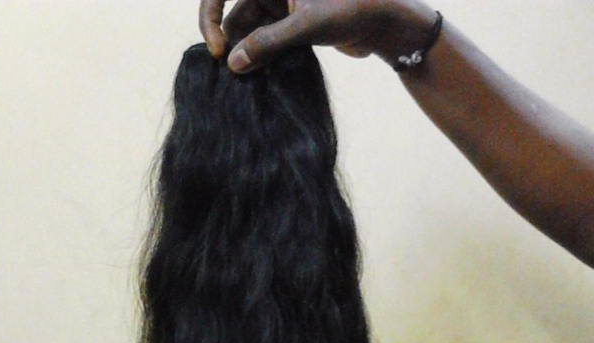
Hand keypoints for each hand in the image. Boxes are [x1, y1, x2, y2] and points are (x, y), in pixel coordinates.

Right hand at [198, 0, 435, 73]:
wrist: (384, 21)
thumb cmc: (351, 10)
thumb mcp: (307, 26)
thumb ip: (269, 43)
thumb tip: (234, 65)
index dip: (209, 18)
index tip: (218, 53)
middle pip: (234, 17)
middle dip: (231, 46)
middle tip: (234, 80)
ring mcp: (280, 6)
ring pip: (250, 33)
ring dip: (248, 58)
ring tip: (251, 85)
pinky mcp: (291, 24)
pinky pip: (267, 42)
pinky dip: (263, 60)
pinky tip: (264, 81)